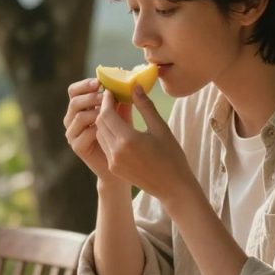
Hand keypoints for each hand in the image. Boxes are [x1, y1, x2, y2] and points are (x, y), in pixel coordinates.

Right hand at [64, 78, 131, 183]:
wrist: (122, 162)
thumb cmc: (122, 135)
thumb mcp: (122, 113)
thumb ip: (121, 99)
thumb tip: (129, 80)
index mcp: (80, 107)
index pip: (74, 91)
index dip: (84, 85)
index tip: (99, 83)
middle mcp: (72, 119)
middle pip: (74, 101)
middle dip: (90, 97)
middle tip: (104, 96)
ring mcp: (73, 133)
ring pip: (78, 116)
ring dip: (94, 112)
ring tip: (108, 112)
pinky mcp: (77, 147)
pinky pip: (84, 133)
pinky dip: (96, 129)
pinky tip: (108, 129)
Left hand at [95, 85, 194, 203]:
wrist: (173, 188)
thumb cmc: (172, 156)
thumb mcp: (160, 128)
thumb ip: (145, 106)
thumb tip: (135, 86)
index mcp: (127, 140)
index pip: (107, 114)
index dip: (107, 100)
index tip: (111, 90)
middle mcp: (115, 151)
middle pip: (100, 124)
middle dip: (104, 109)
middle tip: (112, 98)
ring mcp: (113, 161)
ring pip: (100, 135)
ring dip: (104, 122)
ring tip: (115, 111)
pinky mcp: (113, 168)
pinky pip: (105, 146)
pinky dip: (108, 134)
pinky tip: (118, 128)